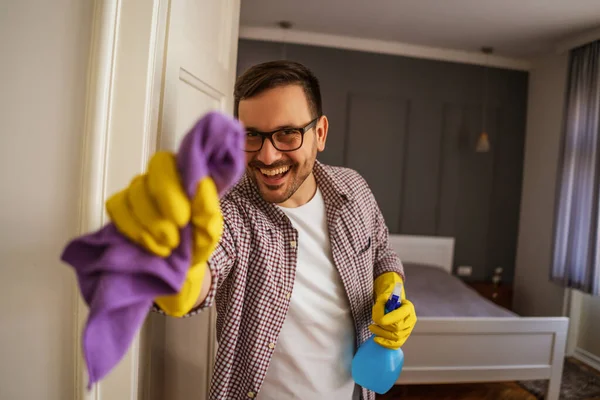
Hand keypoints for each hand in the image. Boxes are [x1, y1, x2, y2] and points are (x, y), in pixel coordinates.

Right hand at [105, 151, 222, 316]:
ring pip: (131, 197)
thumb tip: (201, 184)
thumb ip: (207, 209)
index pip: (165, 163)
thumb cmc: (198, 240)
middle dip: (156, 214)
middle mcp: (157, 177)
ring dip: (148, 227)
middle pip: (143, 180)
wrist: (183, 264)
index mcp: (181, 174)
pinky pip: (116, 208)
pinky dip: (132, 230)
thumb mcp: (210, 229)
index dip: (168, 189)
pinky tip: (150, 245)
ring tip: (168, 246)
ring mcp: (137, 191)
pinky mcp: (122, 207)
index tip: (182, 219)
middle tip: (173, 239)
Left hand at [369, 272, 416, 348]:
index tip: (378, 320)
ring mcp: (408, 329)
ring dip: (382, 334)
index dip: (389, 319)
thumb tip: (381, 305)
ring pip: (396, 337)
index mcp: (408, 307)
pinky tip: (377, 339)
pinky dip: (386, 343)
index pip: (400, 315)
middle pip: (397, 328)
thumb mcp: (384, 297)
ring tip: (373, 329)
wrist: (391, 306)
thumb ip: (382, 301)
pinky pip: (397, 344)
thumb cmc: (387, 301)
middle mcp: (410, 319)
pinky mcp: (404, 337)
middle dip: (383, 327)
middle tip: (371, 325)